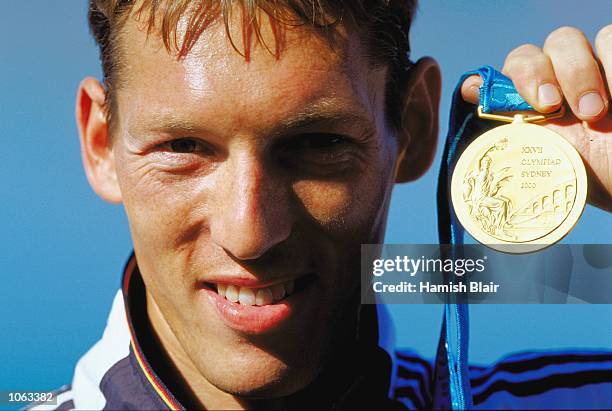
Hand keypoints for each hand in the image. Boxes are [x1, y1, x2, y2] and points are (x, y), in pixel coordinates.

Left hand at [461, 26, 611, 211]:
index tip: (534, 103)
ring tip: (594, 113)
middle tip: (553, 107)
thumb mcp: (539, 157)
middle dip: (540, 74)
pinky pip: (610, 37)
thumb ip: (507, 125)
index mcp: (533, 99)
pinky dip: (611, 62)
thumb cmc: (581, 174)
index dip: (519, 74)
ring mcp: (589, 68)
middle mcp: (558, 78)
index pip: (516, 65)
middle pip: (537, 49)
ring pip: (569, 40)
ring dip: (579, 72)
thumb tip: (470, 87)